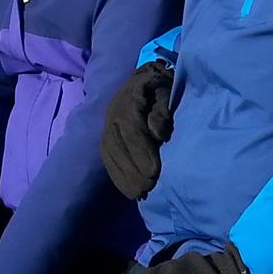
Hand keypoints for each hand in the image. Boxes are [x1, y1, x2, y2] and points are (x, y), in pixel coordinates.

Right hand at [100, 61, 173, 199]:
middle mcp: (113, 114)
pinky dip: (117, 176)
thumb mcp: (167, 92)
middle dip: (133, 169)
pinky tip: (128, 190)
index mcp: (129, 100)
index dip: (142, 152)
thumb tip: (159, 134)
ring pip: (111, 155)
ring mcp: (107, 126)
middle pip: (119, 146)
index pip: (132, 130)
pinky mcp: (106, 137)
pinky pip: (108, 159)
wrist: (145, 79)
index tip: (154, 172)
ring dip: (124, 177)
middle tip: (148, 188)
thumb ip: (163, 110)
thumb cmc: (161, 89)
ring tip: (139, 194)